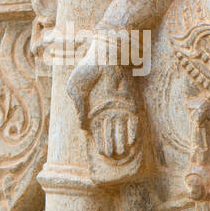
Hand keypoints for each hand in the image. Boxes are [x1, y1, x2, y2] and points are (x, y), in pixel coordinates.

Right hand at [68, 40, 139, 160]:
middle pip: (109, 130)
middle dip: (110, 143)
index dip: (97, 138)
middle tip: (110, 155)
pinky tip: (133, 141)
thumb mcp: (76, 88)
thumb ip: (78, 107)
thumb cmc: (89, 69)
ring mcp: (119, 105)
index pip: (96, 126)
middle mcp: (107, 108)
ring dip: (121, 140)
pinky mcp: (130, 101)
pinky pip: (133, 118)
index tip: (98, 150)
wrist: (106, 55)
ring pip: (121, 127)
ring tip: (121, 153)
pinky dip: (134, 130)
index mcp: (94, 107)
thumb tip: (82, 127)